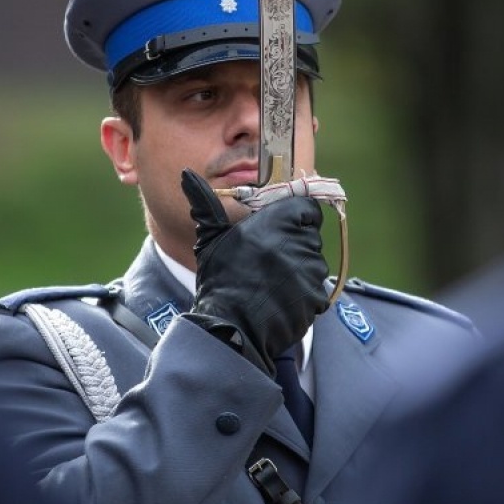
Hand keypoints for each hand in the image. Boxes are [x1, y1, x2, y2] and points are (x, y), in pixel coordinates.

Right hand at [179, 168, 328, 375]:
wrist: (230, 328)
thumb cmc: (219, 279)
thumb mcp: (210, 238)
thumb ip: (207, 204)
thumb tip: (187, 175)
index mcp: (278, 221)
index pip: (307, 207)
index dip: (297, 215)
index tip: (284, 226)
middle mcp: (299, 242)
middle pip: (310, 235)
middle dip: (295, 243)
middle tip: (270, 259)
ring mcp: (311, 270)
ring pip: (314, 262)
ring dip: (299, 270)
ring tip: (271, 283)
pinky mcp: (316, 296)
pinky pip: (316, 289)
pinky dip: (303, 295)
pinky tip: (279, 300)